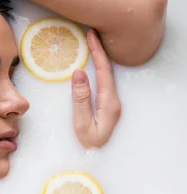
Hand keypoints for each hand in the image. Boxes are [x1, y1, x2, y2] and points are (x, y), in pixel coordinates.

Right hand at [72, 29, 120, 148]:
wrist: (98, 161)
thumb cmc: (88, 145)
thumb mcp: (81, 123)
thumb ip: (80, 99)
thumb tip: (79, 73)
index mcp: (109, 103)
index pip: (104, 72)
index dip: (98, 52)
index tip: (91, 36)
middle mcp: (113, 101)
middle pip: (107, 71)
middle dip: (100, 50)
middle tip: (91, 33)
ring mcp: (112, 104)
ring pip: (107, 76)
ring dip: (100, 59)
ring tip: (92, 44)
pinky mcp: (108, 107)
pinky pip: (104, 83)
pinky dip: (99, 70)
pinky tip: (93, 66)